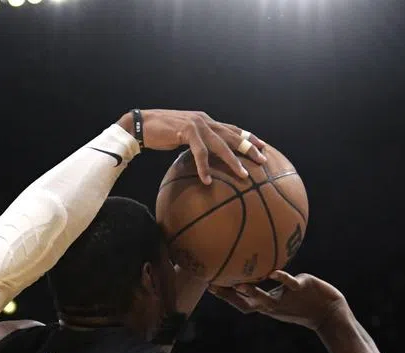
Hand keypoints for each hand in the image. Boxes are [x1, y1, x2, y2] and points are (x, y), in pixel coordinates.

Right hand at [119, 109, 266, 184]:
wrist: (140, 125)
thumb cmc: (160, 132)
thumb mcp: (184, 136)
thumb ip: (197, 142)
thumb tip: (206, 156)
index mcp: (206, 121)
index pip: (232, 129)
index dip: (248, 136)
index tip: (262, 146)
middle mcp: (205, 120)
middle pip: (233, 135)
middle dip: (250, 148)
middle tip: (263, 160)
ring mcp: (196, 124)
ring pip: (220, 144)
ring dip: (233, 161)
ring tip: (243, 175)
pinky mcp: (186, 132)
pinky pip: (199, 152)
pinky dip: (204, 167)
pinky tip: (207, 180)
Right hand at [210, 271, 349, 330]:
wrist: (330, 312)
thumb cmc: (307, 302)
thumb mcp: (286, 296)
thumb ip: (272, 286)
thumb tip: (260, 270)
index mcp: (267, 306)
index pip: (241, 303)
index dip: (224, 296)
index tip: (208, 285)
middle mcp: (273, 305)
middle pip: (247, 303)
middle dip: (229, 296)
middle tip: (213, 285)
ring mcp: (286, 298)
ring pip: (265, 298)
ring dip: (252, 292)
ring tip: (239, 284)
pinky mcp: (301, 288)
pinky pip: (289, 284)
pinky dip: (281, 279)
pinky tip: (273, 273)